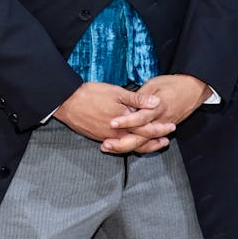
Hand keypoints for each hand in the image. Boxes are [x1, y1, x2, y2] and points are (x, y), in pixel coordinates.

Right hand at [53, 82, 175, 153]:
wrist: (66, 102)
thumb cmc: (91, 94)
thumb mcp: (117, 92)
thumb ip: (138, 99)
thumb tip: (156, 103)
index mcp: (123, 121)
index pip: (146, 128)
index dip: (160, 128)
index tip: (171, 126)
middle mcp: (116, 133)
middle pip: (139, 141)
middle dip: (154, 141)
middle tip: (166, 141)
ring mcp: (107, 137)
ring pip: (129, 146)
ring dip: (142, 146)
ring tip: (153, 145)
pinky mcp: (99, 138)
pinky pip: (117, 146)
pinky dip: (127, 146)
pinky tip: (131, 143)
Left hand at [102, 75, 209, 153]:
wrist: (193, 89)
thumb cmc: (174, 84)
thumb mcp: (154, 84)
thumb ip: (139, 96)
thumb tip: (126, 104)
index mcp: (158, 107)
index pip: (140, 118)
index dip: (126, 121)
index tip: (112, 123)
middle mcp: (160, 121)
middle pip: (141, 136)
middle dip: (122, 142)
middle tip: (106, 144)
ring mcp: (162, 128)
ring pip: (144, 143)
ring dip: (126, 146)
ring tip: (110, 147)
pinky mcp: (163, 130)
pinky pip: (148, 142)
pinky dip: (134, 146)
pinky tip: (122, 148)